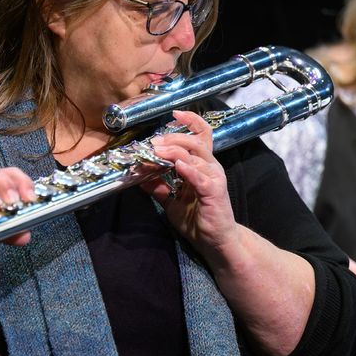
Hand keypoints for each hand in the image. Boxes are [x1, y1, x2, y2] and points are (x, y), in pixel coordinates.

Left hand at [142, 110, 238, 251]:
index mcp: (202, 166)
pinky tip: (177, 165)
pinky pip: (200, 177)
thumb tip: (140, 174)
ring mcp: (214, 179)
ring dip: (175, 150)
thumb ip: (159, 186)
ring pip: (196, 156)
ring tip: (158, 150)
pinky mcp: (214, 192)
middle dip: (173, 137)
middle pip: (195, 142)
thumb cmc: (198, 219)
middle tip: (153, 141)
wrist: (215, 242)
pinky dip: (188, 169)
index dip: (190, 121)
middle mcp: (211, 167)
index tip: (174, 113)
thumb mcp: (172, 200)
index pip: (201, 136)